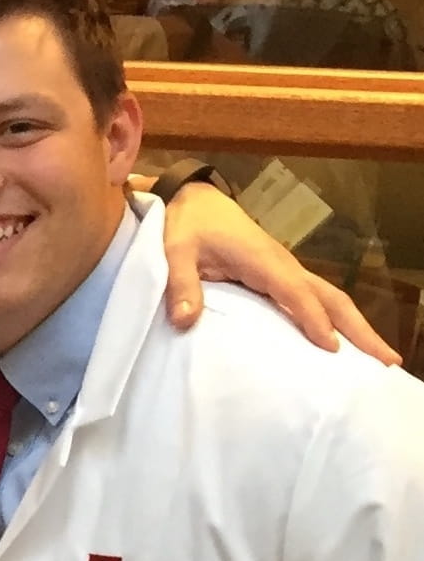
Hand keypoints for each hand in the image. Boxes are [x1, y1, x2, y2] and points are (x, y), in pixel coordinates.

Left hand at [160, 182, 398, 362]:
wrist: (193, 200)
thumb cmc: (186, 225)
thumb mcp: (175, 253)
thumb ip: (181, 286)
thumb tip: (185, 321)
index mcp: (264, 261)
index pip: (296, 293)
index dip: (313, 319)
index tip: (331, 348)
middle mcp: (284, 266)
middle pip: (331, 298)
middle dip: (359, 328)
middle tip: (386, 360)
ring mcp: (286, 271)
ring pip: (330, 299)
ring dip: (355, 326)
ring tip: (378, 359)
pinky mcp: (280, 276)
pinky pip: (314, 300)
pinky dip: (333, 320)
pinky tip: (340, 344)